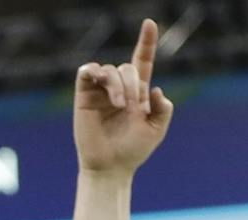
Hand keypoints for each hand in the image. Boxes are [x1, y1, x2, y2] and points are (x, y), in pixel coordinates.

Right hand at [73, 19, 173, 175]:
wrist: (110, 167)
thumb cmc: (133, 151)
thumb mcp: (157, 130)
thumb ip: (163, 109)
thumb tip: (154, 89)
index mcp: (137, 92)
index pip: (142, 60)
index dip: (146, 41)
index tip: (150, 23)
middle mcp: (118, 88)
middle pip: (127, 67)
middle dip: (133, 84)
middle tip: (134, 107)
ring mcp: (100, 91)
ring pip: (109, 69)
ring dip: (118, 84)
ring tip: (120, 105)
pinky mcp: (84, 95)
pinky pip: (87, 71)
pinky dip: (98, 75)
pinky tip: (108, 93)